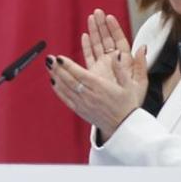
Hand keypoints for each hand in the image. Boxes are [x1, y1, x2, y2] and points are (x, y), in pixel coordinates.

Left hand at [48, 10, 147, 134]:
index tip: (60, 57)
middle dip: (58, 69)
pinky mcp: (80, 110)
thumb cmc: (128, 106)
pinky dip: (58, 90)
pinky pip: (66, 99)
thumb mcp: (132, 85)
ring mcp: (83, 104)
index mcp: (101, 88)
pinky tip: (53, 82)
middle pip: (69, 80)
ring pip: (66, 89)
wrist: (124, 127)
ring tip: (48, 66)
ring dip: (56, 77)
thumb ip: (123, 69)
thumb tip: (119, 54)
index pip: (80, 74)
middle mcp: (89, 96)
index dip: (68, 65)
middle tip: (49, 58)